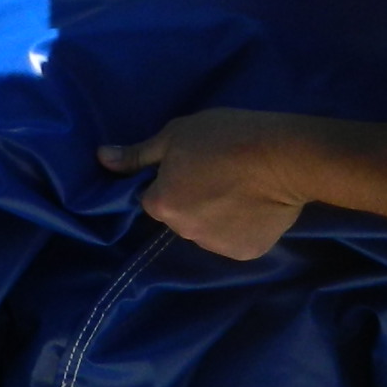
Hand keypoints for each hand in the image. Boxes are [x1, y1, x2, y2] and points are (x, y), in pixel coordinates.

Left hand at [99, 111, 311, 259]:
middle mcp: (182, 233)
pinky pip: (235, 239)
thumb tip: (101, 159)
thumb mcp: (176, 134)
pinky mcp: (245, 253)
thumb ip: (138, 154)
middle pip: (180, 217)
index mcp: (161, 204)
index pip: (155, 197)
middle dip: (192, 199)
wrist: (284, 157)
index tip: (194, 164)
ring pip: (207, 230)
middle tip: (218, 173)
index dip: (172, 179)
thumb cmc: (226, 137)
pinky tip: (255, 205)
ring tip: (240, 188)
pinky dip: (241, 226)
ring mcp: (215, 247)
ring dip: (216, 215)